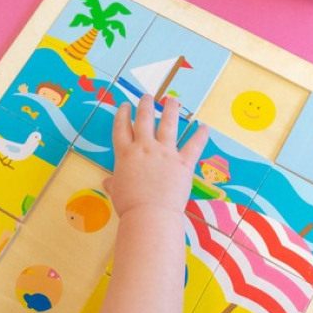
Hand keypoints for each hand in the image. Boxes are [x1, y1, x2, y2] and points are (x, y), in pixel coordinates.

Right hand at [107, 96, 208, 216]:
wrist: (149, 215)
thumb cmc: (129, 206)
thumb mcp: (117, 192)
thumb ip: (114, 183)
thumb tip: (107, 182)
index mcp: (125, 154)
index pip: (121, 128)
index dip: (122, 115)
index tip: (125, 105)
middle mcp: (145, 148)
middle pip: (144, 120)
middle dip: (145, 106)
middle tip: (147, 96)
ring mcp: (165, 153)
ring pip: (168, 125)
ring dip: (170, 110)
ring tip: (172, 100)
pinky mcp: (183, 162)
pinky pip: (194, 145)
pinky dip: (200, 135)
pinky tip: (204, 126)